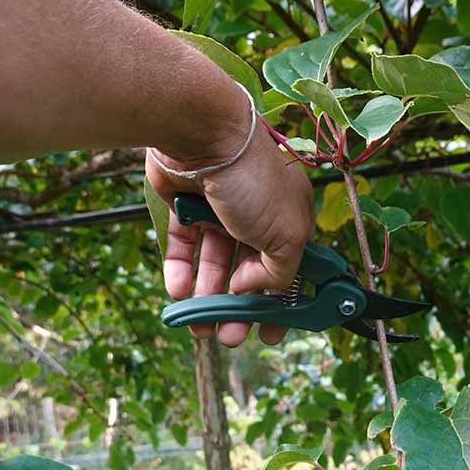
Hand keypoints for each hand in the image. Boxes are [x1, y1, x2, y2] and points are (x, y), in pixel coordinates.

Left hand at [146, 113, 314, 347]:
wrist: (201, 133)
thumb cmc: (252, 178)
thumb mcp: (286, 235)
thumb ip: (279, 274)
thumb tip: (251, 290)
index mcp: (290, 218)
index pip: (290, 269)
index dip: (281, 304)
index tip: (271, 334)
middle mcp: (256, 214)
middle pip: (248, 271)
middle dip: (239, 308)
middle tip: (230, 336)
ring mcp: (220, 210)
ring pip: (213, 263)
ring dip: (208, 298)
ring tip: (200, 326)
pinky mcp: (185, 206)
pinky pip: (184, 247)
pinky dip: (181, 271)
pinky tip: (179, 294)